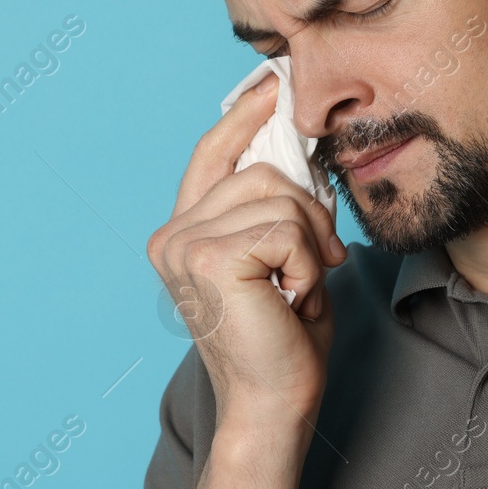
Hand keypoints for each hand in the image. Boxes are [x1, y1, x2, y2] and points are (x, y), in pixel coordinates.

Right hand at [147, 71, 345, 437]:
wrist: (274, 404)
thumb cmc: (284, 339)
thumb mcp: (279, 257)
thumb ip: (274, 207)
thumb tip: (296, 146)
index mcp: (183, 232)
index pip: (213, 154)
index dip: (245, 117)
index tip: (273, 84)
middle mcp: (172, 234)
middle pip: (264, 171)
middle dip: (308, 214)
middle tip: (315, 267)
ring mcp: (184, 245)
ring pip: (282, 197)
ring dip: (310, 245)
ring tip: (297, 289)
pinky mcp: (209, 259)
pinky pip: (288, 228)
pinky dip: (308, 263)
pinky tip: (292, 298)